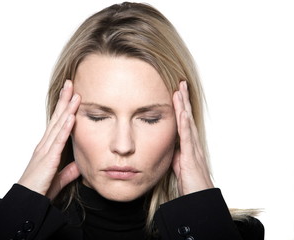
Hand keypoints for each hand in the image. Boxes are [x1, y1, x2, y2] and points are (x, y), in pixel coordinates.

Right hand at [18, 80, 80, 200]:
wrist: (27, 202)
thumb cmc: (39, 189)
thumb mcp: (58, 179)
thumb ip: (68, 171)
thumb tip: (79, 165)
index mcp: (47, 148)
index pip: (58, 123)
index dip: (65, 108)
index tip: (71, 95)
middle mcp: (45, 145)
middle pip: (57, 118)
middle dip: (64, 100)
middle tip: (70, 83)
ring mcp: (45, 150)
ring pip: (58, 125)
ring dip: (67, 108)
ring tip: (74, 93)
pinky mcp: (48, 159)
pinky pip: (58, 141)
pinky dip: (65, 128)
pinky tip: (71, 116)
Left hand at [172, 81, 213, 195]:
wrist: (200, 201)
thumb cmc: (191, 185)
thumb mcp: (180, 167)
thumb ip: (175, 155)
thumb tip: (170, 147)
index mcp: (189, 146)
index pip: (183, 123)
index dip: (180, 108)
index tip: (176, 93)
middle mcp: (193, 145)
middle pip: (187, 118)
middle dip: (183, 101)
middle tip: (180, 84)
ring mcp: (194, 150)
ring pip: (188, 124)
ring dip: (184, 107)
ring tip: (180, 90)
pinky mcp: (192, 158)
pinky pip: (187, 138)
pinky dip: (185, 124)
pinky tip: (182, 112)